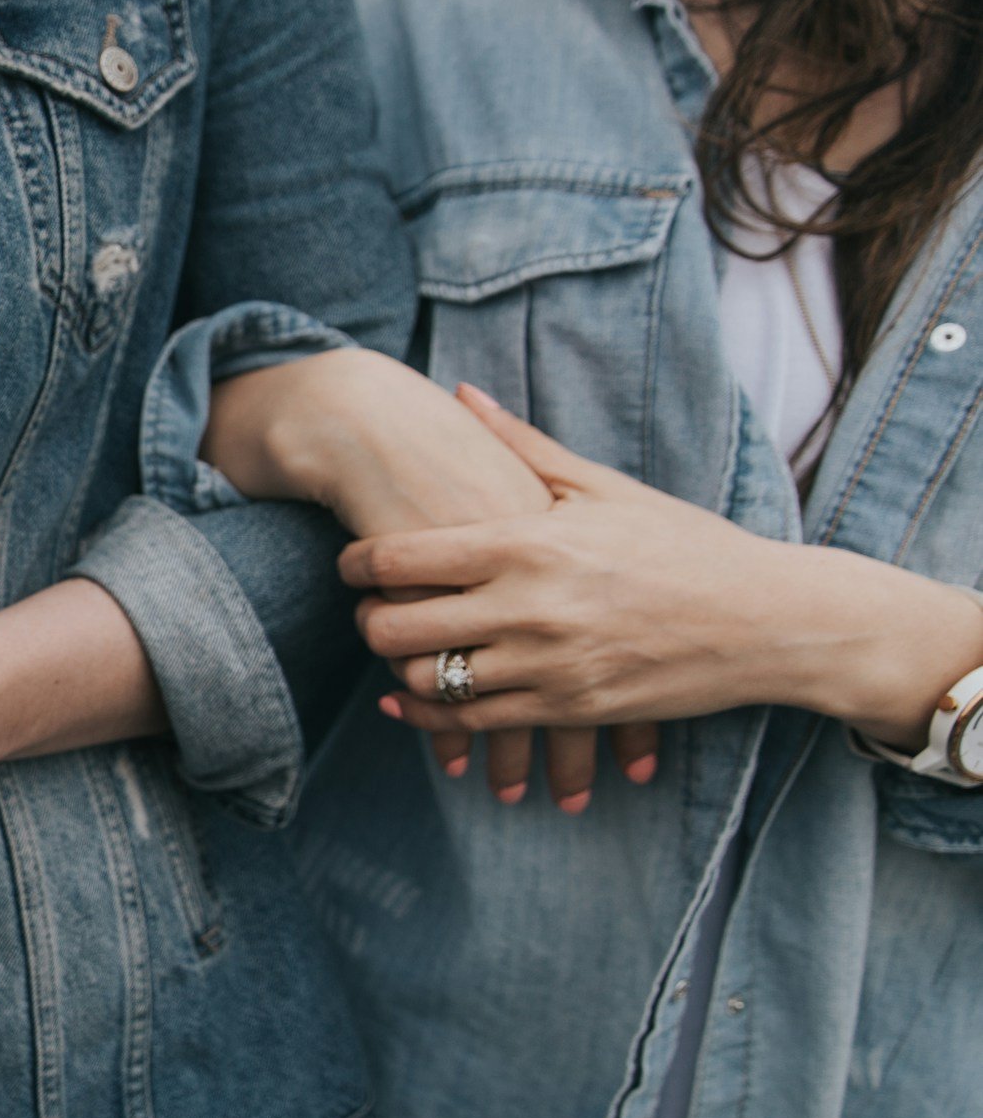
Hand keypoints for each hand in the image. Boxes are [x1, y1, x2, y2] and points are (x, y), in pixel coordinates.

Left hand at [207, 349, 655, 809]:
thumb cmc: (685, 544)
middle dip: (367, 619)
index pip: (400, 559)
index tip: (349, 563)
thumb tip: (460, 394)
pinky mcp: (568, 710)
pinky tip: (412, 701)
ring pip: (426, 680)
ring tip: (397, 649)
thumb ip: (520, 445)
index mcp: (528, 543)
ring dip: (398, 667)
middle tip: (368, 608)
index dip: (355, 565)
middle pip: (396, 625)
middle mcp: (528, 607)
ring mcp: (548, 666)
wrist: (768, 621)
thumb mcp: (603, 487)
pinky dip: (429, 717)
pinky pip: (470, 723)